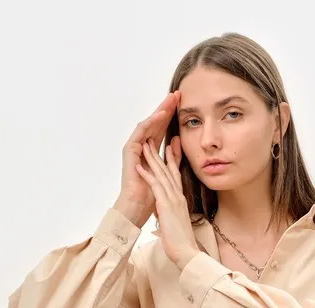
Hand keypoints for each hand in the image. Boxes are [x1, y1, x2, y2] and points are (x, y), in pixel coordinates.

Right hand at [114, 91, 181, 227]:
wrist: (138, 206)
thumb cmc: (152, 195)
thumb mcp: (168, 171)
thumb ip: (173, 156)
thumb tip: (178, 140)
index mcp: (152, 151)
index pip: (163, 129)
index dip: (173, 116)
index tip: (185, 104)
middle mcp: (143, 146)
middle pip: (156, 122)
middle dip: (167, 108)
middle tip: (178, 93)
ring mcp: (135, 147)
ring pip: (149, 124)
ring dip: (160, 111)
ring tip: (171, 99)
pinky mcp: (130, 149)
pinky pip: (141, 132)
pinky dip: (151, 122)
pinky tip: (161, 114)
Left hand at [135, 137, 200, 268]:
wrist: (186, 253)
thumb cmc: (182, 243)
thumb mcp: (179, 224)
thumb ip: (176, 215)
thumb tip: (173, 214)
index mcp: (180, 201)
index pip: (176, 176)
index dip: (172, 161)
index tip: (170, 148)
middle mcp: (178, 197)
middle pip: (170, 170)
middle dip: (163, 152)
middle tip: (159, 137)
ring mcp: (172, 200)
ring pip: (161, 174)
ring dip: (152, 158)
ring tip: (145, 145)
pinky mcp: (165, 205)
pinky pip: (155, 186)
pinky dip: (147, 175)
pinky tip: (139, 166)